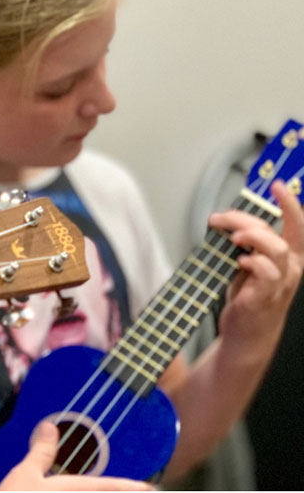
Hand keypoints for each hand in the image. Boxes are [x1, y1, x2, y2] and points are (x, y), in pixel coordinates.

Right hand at [0, 422, 152, 490]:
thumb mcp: (24, 474)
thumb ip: (41, 451)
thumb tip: (50, 425)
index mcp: (72, 490)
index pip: (109, 486)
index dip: (131, 487)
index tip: (151, 487)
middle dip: (120, 491)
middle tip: (142, 491)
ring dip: (107, 492)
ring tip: (117, 489)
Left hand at [211, 180, 303, 350]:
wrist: (246, 333)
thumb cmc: (248, 297)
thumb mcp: (248, 264)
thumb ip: (245, 244)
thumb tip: (225, 221)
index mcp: (288, 257)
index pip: (297, 225)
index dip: (291, 204)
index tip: (279, 186)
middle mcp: (290, 268)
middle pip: (287, 232)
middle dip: (256, 217)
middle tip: (223, 217)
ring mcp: (280, 283)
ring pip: (278, 249)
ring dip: (253, 237)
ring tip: (232, 238)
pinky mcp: (266, 296)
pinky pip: (266, 272)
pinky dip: (253, 262)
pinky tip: (239, 262)